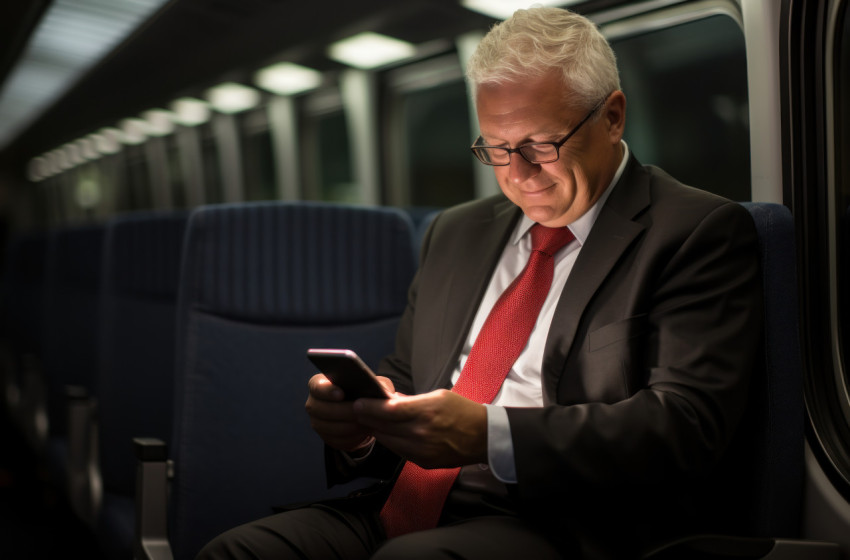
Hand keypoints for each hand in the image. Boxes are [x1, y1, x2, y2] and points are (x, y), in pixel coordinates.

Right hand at [304, 373, 394, 451]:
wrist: (362, 415)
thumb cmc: (365, 394)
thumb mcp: (373, 385)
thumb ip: (376, 383)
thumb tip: (381, 390)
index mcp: (320, 384)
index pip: (316, 386)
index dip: (327, 391)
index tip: (341, 394)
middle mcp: (314, 403)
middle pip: (322, 409)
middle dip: (343, 411)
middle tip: (361, 412)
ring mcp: (317, 422)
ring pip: (330, 427)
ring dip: (349, 425)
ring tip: (365, 422)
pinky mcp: (326, 437)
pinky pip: (336, 440)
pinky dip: (351, 437)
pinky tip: (362, 432)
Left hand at [352, 389, 487, 468]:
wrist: (483, 437)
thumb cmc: (462, 412)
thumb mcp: (437, 396)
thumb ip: (410, 400)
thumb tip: (388, 400)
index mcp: (425, 412)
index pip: (387, 411)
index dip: (369, 407)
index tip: (358, 402)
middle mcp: (420, 433)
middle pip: (383, 427)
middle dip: (367, 418)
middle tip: (358, 410)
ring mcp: (421, 451)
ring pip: (387, 441)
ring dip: (377, 431)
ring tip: (370, 421)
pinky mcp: (423, 462)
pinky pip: (398, 451)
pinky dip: (391, 442)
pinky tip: (389, 433)